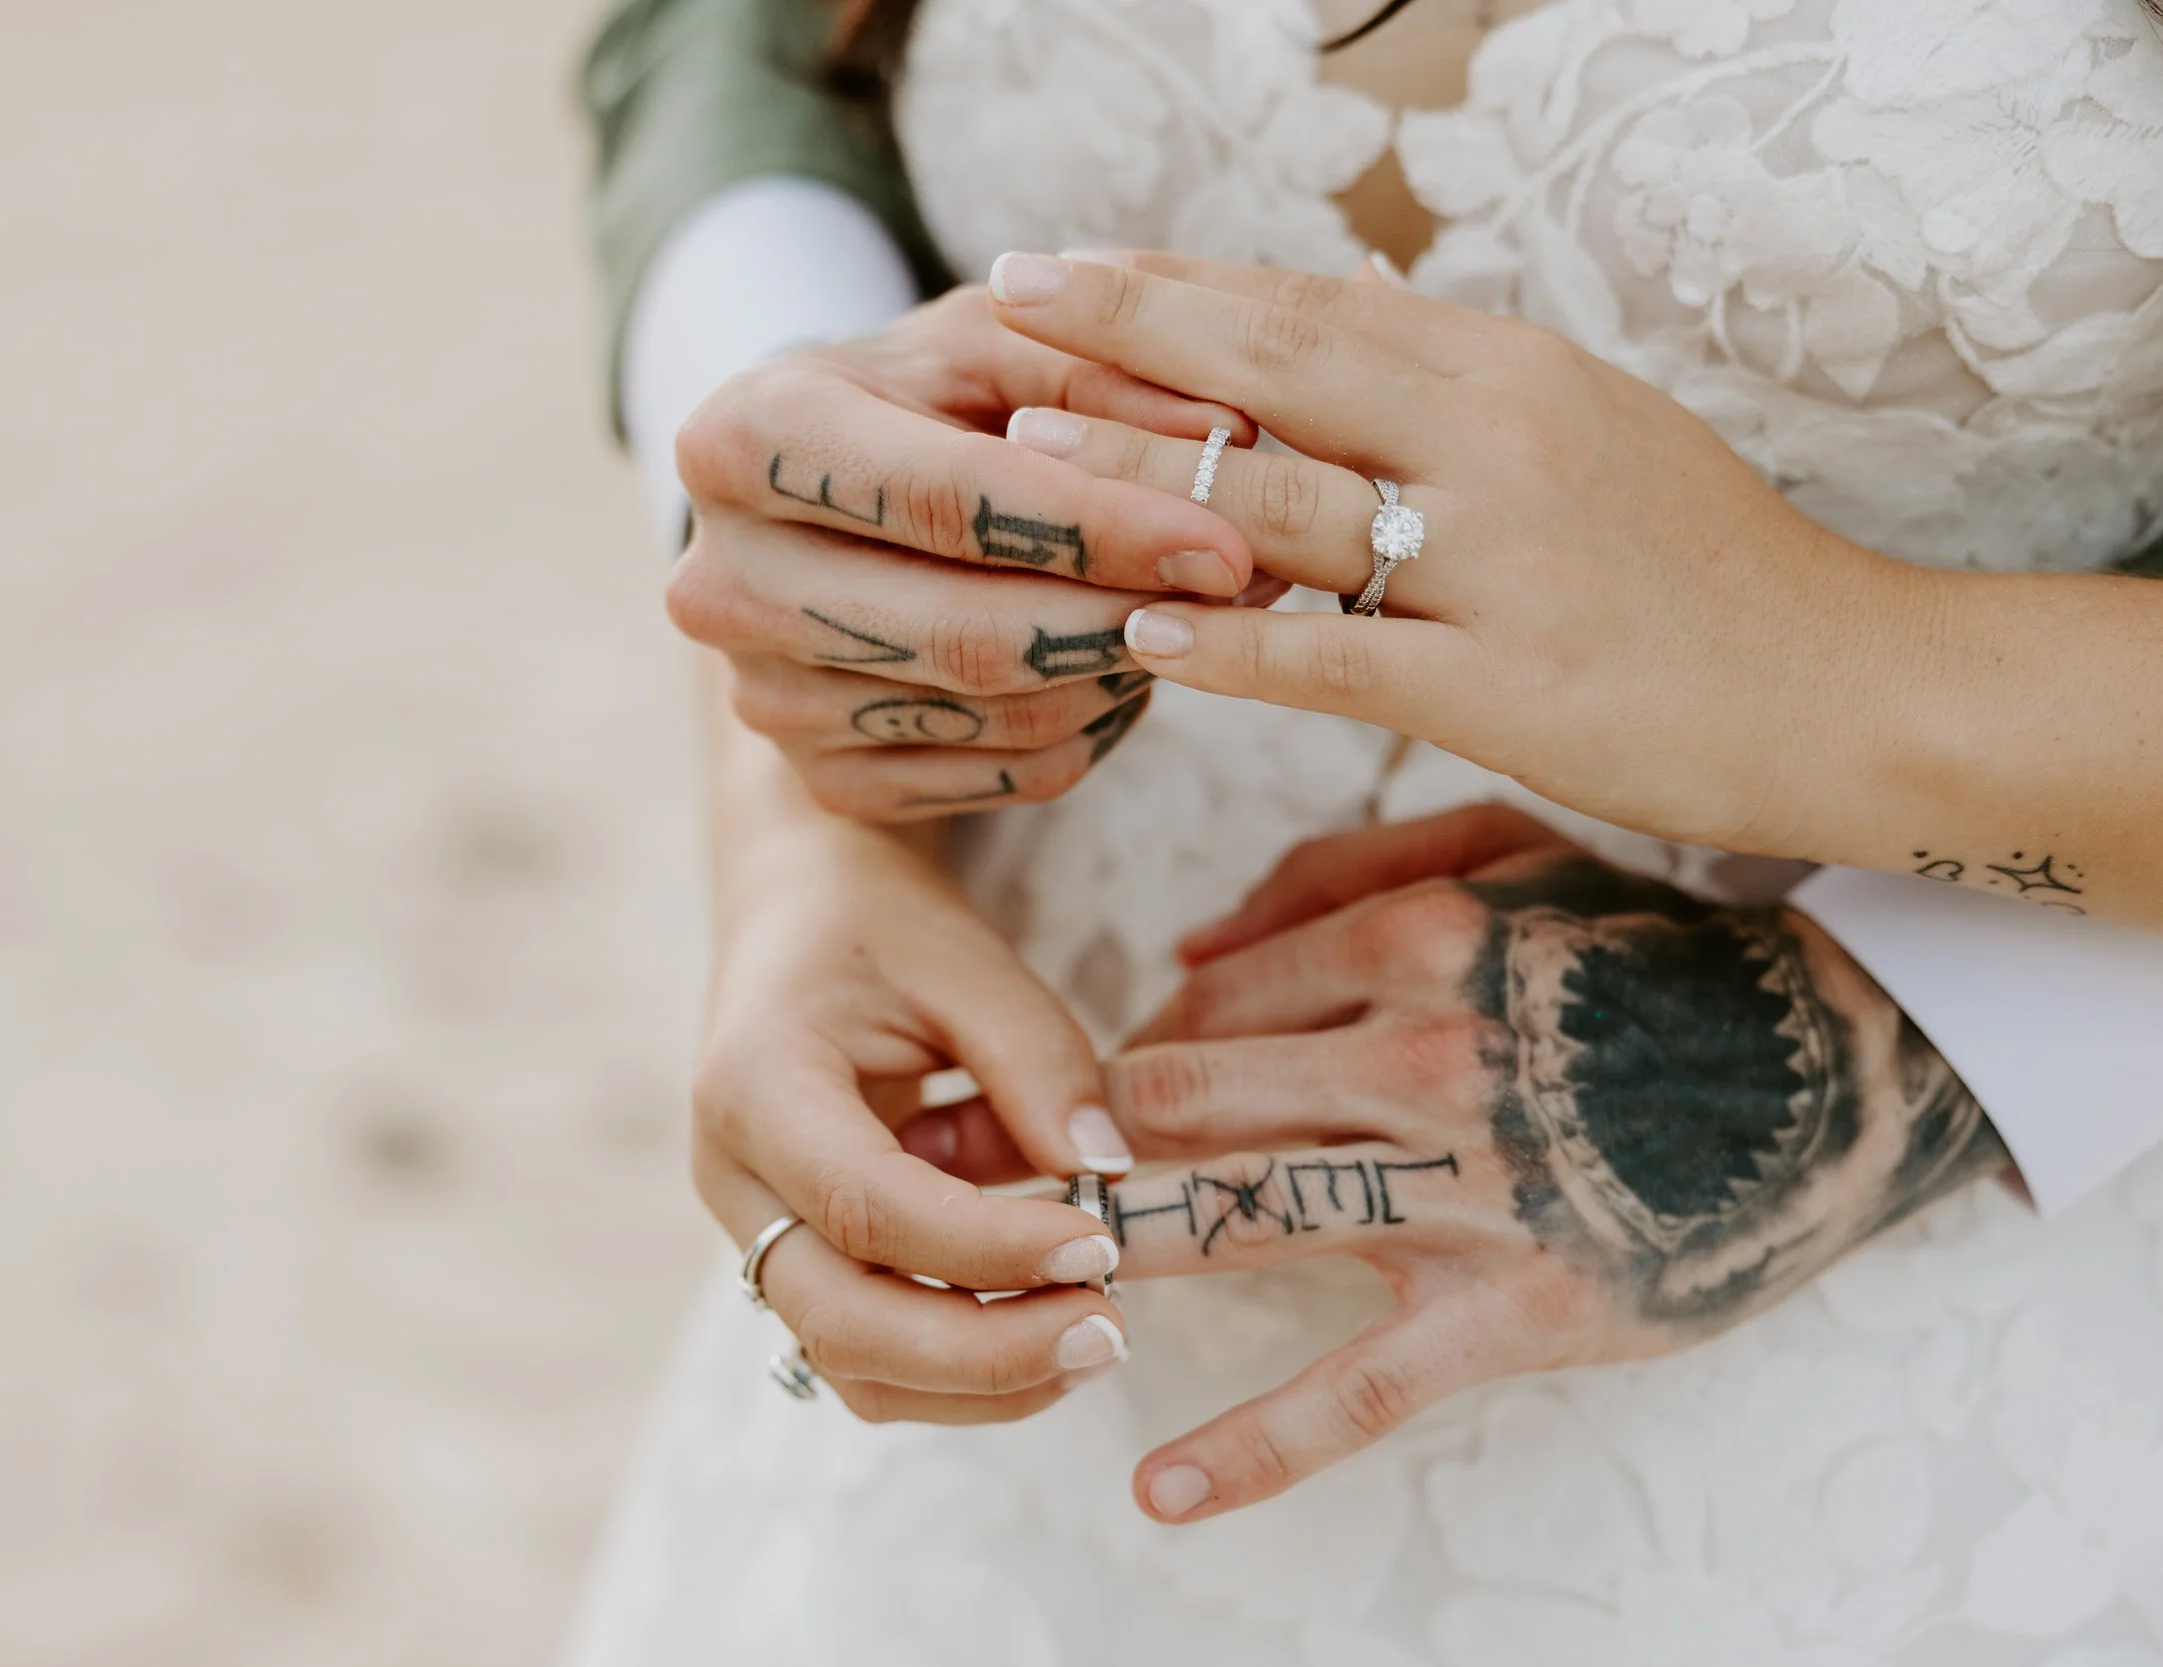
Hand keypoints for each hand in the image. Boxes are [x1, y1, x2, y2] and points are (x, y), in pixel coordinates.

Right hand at [667, 285, 1263, 822]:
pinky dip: (1094, 726)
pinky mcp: (821, 780)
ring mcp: (765, 698)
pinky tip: (1127, 661)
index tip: (1225, 540)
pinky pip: (1003, 777)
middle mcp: (724, 581)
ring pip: (999, 716)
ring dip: (1126, 671)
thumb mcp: (989, 343)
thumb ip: (1101, 366)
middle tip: (1245, 590)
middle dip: (1126, 614)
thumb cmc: (917, 401)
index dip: (1098, 525)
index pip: (945, 499)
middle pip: (967, 633)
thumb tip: (1229, 426)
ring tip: (1202, 609)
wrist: (814, 504)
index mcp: (743, 439)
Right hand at [693, 808, 1136, 1423]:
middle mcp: (733, 1178)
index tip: (1100, 1245)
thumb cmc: (879, 926)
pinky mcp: (795, 1260)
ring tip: (1096, 1341)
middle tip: (1111, 1331)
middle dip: (986, 1353)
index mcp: (754, 1084)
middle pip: (843, 1320)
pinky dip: (960, 1372)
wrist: (798, 915)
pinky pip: (867, 1353)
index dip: (987, 1248)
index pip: (868, 1206)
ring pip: (851, 1364)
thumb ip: (1036, 1058)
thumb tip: (1105, 1171)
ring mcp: (754, 1231)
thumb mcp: (966, 959)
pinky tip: (1049, 1332)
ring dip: (980, 1383)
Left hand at [963, 804, 2005, 1517]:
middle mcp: (1422, 1058)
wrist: (1830, 1069)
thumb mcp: (1500, 852)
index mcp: (1411, 938)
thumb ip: (1327, 875)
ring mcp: (1465, 1193)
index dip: (1136, 1053)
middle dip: (1097, 1144)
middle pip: (1183, 1103)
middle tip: (1046, 1185)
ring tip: (1029, 1289)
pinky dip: (1251, 1451)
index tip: (1110, 1102)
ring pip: (1236, 1218)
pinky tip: (1157, 1491)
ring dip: (1121, 1251)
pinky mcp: (1513, 1313)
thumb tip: (1180, 949)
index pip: (1203, 1001)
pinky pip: (1357, 1393)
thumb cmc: (1640, 955)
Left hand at [984, 251, 1910, 856]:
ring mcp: (1507, 563)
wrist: (1855, 686)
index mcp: (1512, 373)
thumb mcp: (1592, 425)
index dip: (1175, 284)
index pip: (1310, 307)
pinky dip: (1232, 643)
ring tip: (1025, 446)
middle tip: (1003, 300)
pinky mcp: (1513, 686)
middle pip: (1283, 367)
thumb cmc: (1706, 564)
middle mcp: (1503, 442)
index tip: (1064, 263)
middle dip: (1129, 329)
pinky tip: (1137, 627)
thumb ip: (1458, 367)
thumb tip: (1356, 284)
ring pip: (1293, 505)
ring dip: (1147, 473)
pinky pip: (1342, 656)